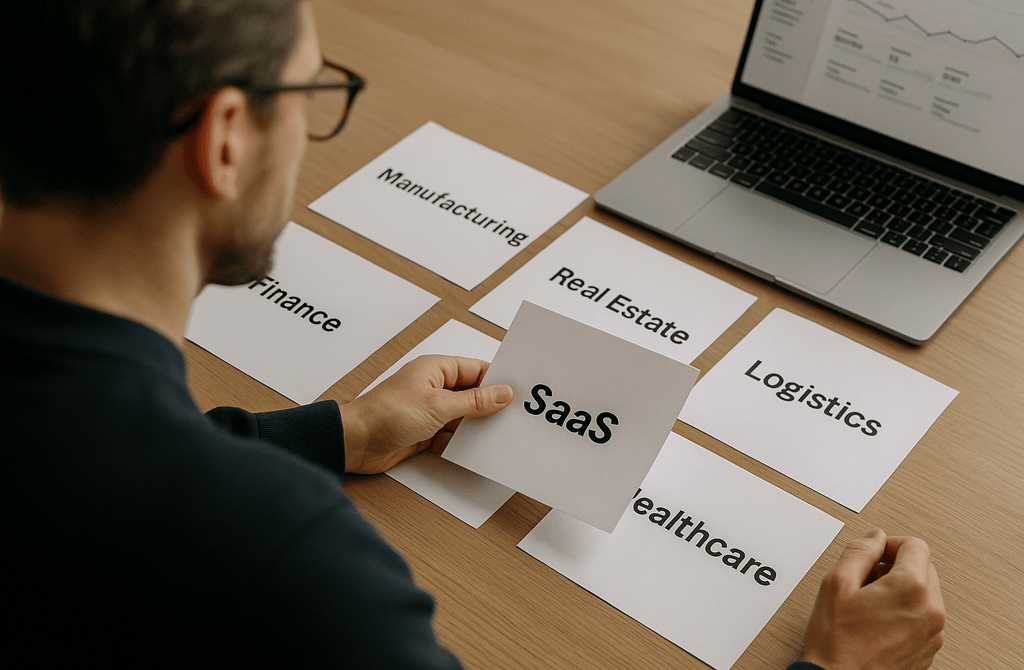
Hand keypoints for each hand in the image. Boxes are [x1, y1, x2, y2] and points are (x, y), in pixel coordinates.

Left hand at [339, 355, 512, 473]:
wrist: (355, 442)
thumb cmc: (386, 414)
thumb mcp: (438, 406)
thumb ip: (473, 401)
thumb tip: (502, 393)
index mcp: (437, 369)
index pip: (477, 370)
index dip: (498, 381)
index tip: (519, 393)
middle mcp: (434, 387)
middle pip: (472, 394)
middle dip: (490, 407)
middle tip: (513, 418)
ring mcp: (429, 410)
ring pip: (463, 417)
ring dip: (475, 428)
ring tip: (497, 437)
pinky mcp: (424, 432)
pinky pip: (451, 435)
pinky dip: (460, 442)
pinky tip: (471, 450)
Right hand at [801, 529, 945, 669]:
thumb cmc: (837, 641)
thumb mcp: (836, 583)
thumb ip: (860, 551)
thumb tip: (875, 538)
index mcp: (911, 589)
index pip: (916, 545)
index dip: (891, 544)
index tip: (875, 553)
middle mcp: (930, 611)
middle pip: (924, 567)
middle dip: (896, 565)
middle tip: (867, 577)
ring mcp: (933, 634)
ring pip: (925, 592)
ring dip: (901, 588)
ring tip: (870, 601)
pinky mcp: (929, 650)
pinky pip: (924, 617)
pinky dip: (906, 611)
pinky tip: (878, 620)